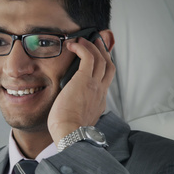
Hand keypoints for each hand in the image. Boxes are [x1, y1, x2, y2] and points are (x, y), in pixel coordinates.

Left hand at [47, 30, 114, 144]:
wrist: (71, 134)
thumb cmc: (68, 131)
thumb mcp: (75, 120)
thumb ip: (75, 112)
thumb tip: (65, 109)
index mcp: (99, 102)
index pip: (104, 81)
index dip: (102, 68)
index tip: (97, 61)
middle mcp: (100, 92)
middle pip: (109, 66)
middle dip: (104, 52)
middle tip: (97, 42)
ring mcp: (95, 85)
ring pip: (101, 59)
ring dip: (92, 46)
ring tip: (82, 39)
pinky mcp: (84, 80)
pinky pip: (88, 56)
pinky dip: (82, 47)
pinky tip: (73, 44)